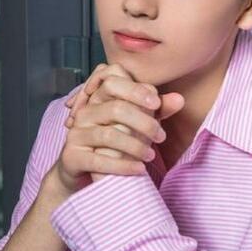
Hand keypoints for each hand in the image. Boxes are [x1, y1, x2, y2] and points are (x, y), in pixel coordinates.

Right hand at [56, 63, 184, 194]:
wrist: (83, 169)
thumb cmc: (115, 141)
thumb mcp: (138, 123)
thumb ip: (156, 110)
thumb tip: (179, 99)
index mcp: (98, 98)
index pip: (112, 81)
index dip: (135, 89)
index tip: (156, 102)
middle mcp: (85, 112)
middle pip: (116, 108)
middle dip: (143, 123)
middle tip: (161, 136)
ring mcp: (76, 134)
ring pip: (109, 135)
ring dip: (136, 146)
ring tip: (151, 155)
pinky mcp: (72, 156)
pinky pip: (99, 160)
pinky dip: (123, 166)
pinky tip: (140, 170)